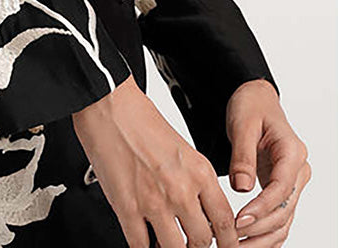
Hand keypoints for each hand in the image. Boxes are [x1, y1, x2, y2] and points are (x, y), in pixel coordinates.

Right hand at [72, 74, 239, 247]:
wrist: (109, 104)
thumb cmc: (140, 119)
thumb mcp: (182, 148)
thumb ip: (194, 181)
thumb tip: (198, 211)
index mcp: (199, 171)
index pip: (225, 222)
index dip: (229, 243)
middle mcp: (180, 189)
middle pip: (202, 242)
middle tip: (192, 245)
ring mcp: (154, 201)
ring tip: (166, 244)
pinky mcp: (127, 207)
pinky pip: (140, 246)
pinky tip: (144, 242)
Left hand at [225, 80, 310, 244]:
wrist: (256, 99)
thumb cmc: (250, 107)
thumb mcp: (242, 124)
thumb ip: (242, 157)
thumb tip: (242, 189)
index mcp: (293, 152)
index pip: (281, 188)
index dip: (261, 208)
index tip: (239, 220)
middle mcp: (298, 170)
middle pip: (285, 210)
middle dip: (260, 229)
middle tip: (233, 240)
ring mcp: (293, 182)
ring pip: (284, 220)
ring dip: (263, 238)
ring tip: (237, 247)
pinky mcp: (282, 189)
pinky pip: (279, 217)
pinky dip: (266, 234)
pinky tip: (249, 244)